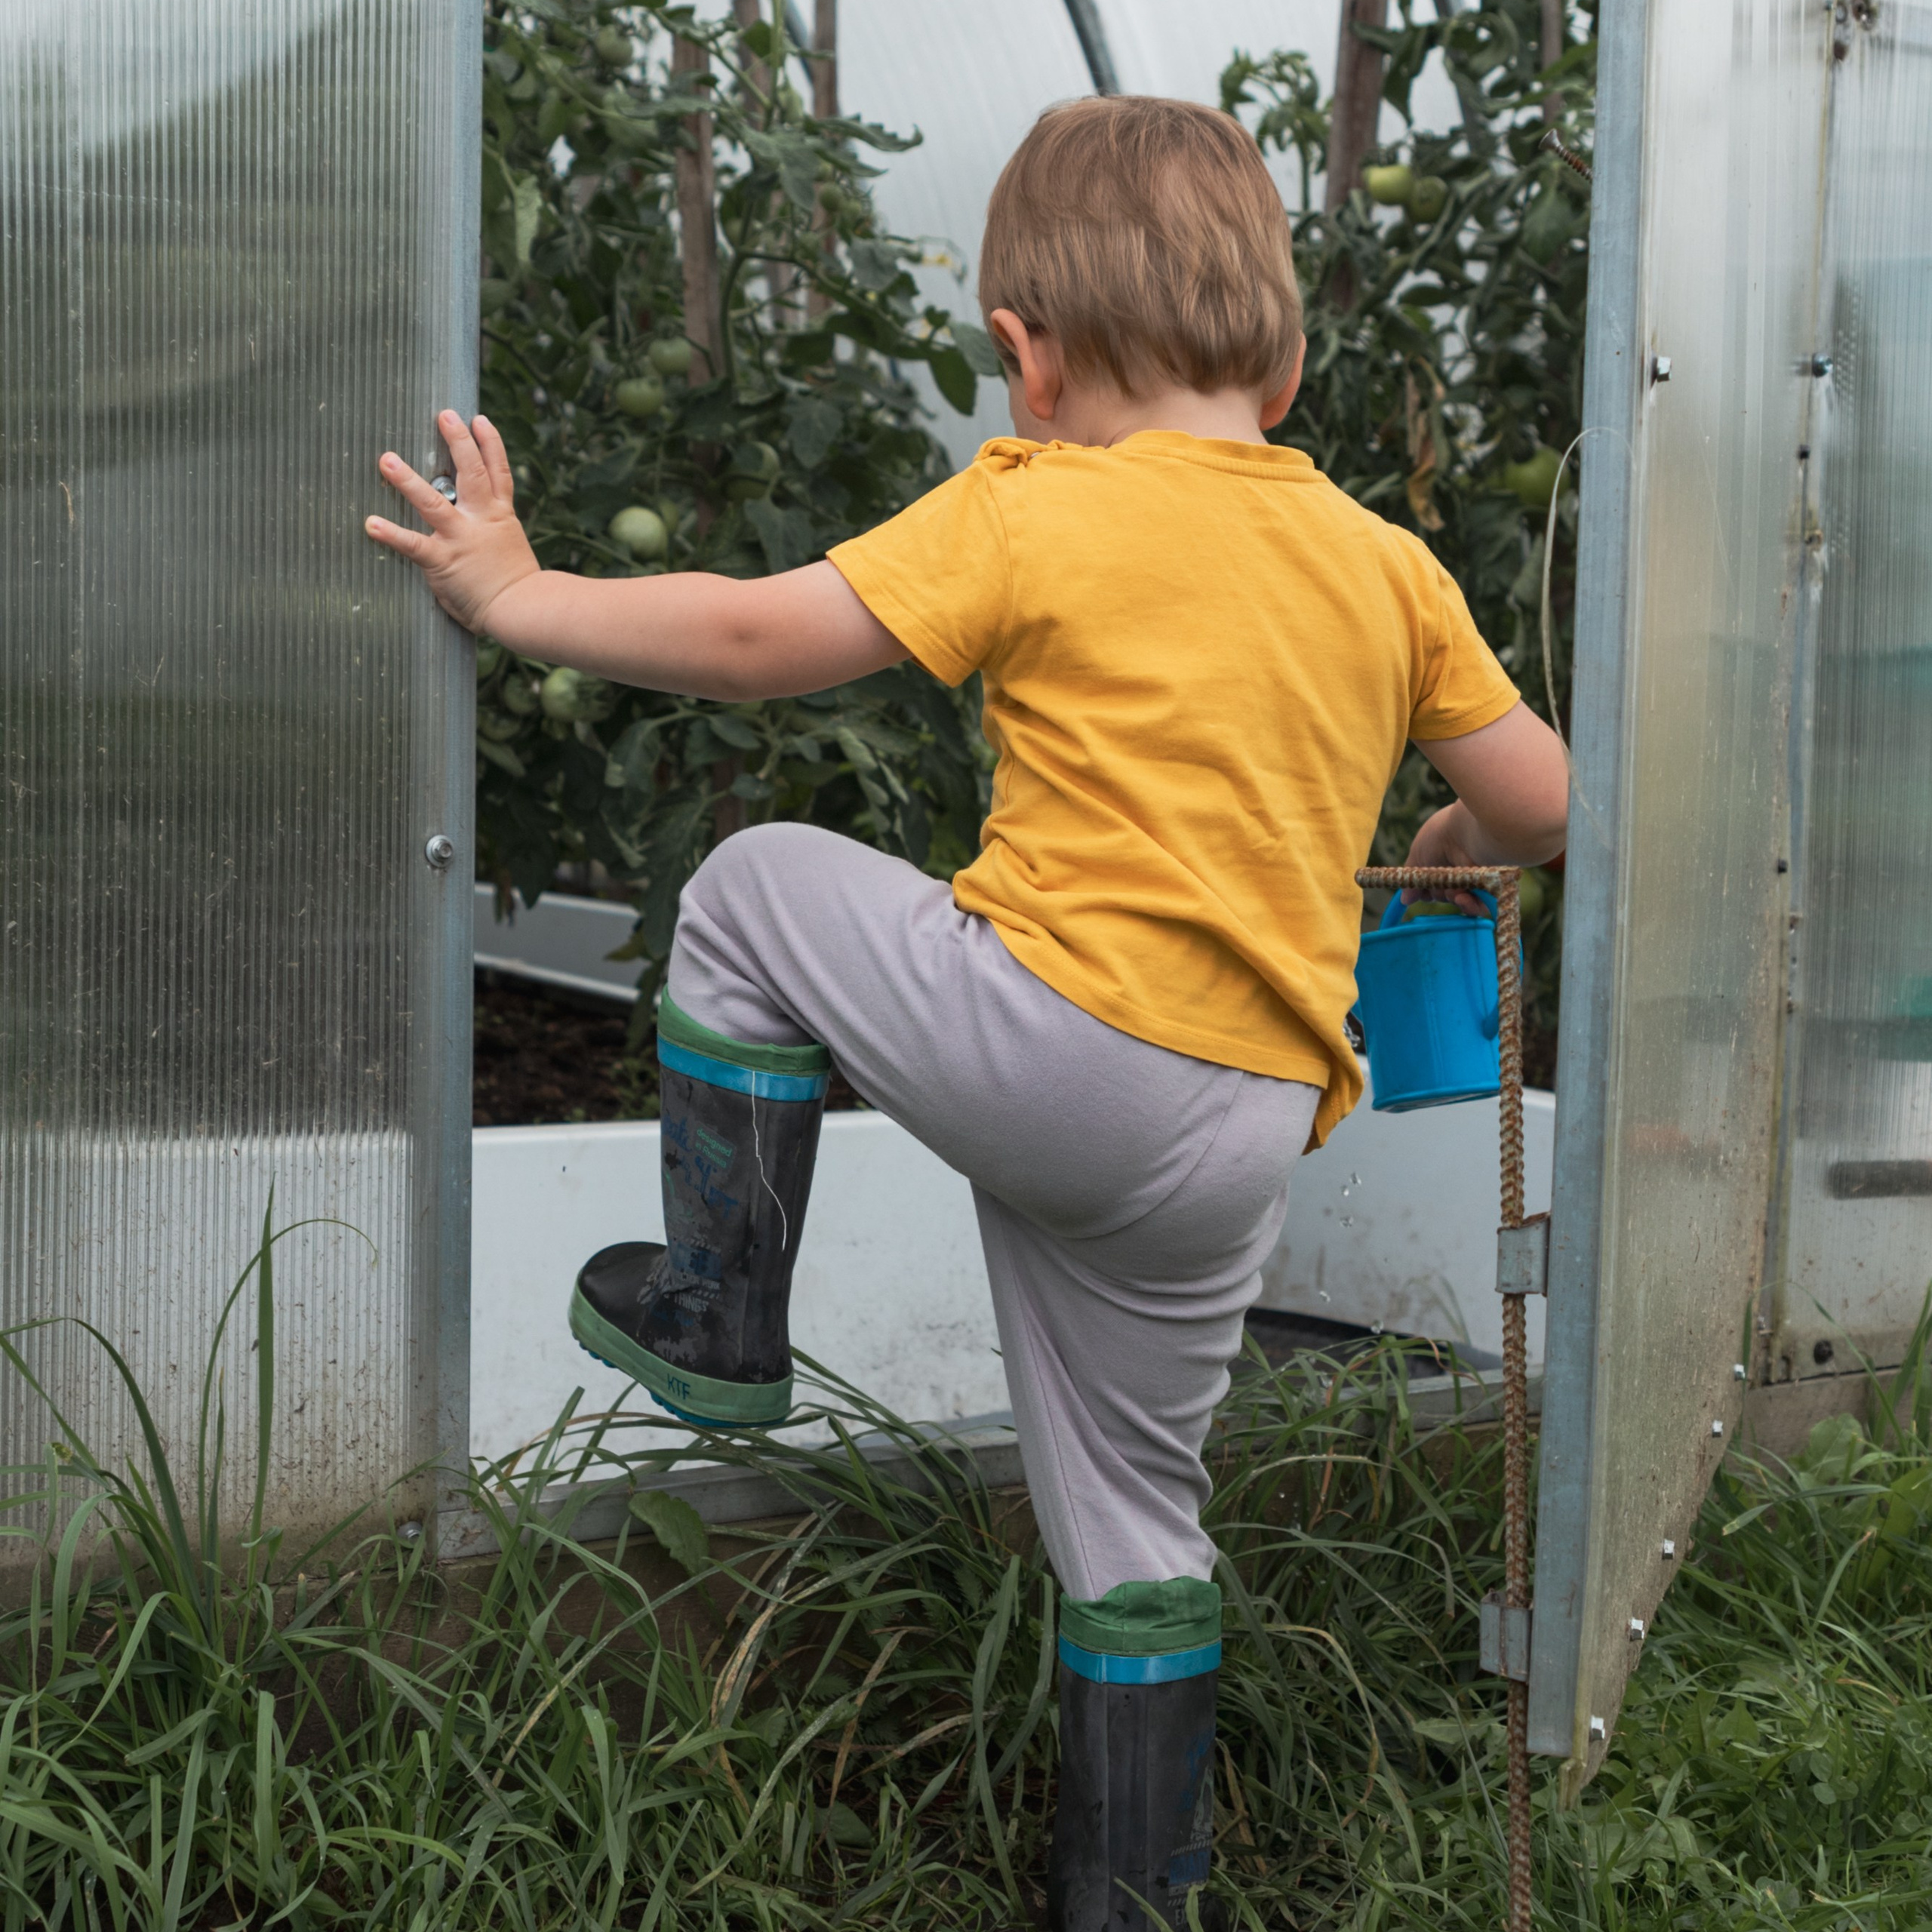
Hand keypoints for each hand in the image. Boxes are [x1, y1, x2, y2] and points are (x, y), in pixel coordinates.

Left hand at [365, 411, 539, 632]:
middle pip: (472, 473)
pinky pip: (414, 545)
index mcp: (501, 517)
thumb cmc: (522, 591)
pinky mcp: (444, 560)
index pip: (498, 472)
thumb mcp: (510, 552)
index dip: (490, 443)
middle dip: (459, 441)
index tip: (479, 420)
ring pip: (433, 502)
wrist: (525, 609)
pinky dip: (391, 534)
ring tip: (387, 460)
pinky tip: (371, 523)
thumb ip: (492, 538)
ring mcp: (461, 538)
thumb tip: (477, 542)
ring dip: (408, 480)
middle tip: (444, 415)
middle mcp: (482, 521)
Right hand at [1401, 803, 1491, 914]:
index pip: (1430, 884)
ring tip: (1452, 885)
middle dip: (1437, 892)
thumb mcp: (1417, 856)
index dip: (1423, 890)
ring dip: (1451, 896)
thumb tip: (1405, 900)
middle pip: (1441, 894)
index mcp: (1442, 859)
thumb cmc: (1439, 837)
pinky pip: (1478, 907)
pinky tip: (1463, 897)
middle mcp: (1458, 868)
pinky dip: (1468, 905)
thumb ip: (1412, 880)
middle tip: (1438, 880)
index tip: (1416, 891)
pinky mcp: (1490, 887)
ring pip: (1457, 900)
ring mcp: (1474, 877)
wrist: (1466, 833)